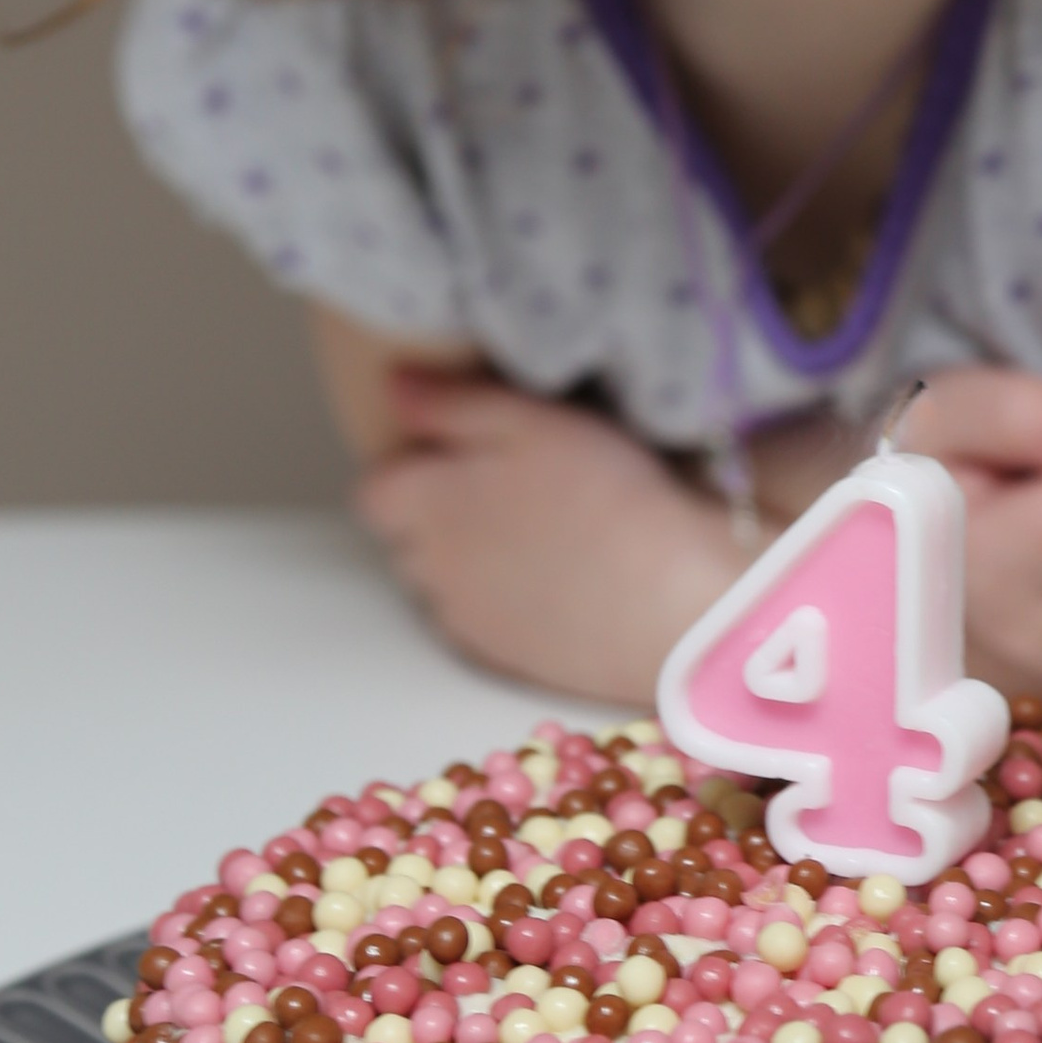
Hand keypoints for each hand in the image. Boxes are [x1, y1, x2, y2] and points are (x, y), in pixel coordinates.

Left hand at [355, 367, 739, 704]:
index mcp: (423, 504)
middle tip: (504, 486)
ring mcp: (465, 619)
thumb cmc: (602, 494)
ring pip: (443, 583)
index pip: (373, 490)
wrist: (668, 600)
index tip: (459, 451)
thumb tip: (392, 385)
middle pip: (404, 538)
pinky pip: (483, 621)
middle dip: (436, 514)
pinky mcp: (505, 657)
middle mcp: (428, 568)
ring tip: (536, 534)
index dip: (410, 467)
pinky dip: (504, 601)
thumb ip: (451, 403)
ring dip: (469, 559)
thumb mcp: (530, 421)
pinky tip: (556, 581)